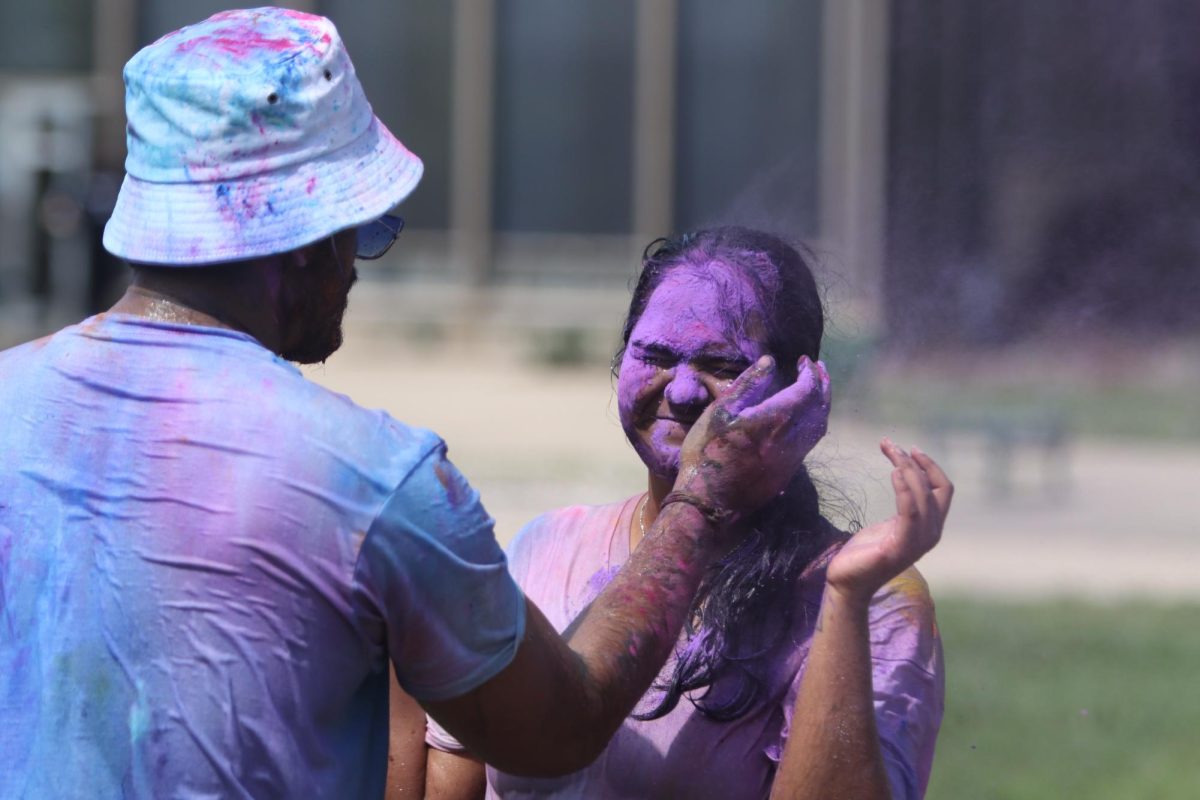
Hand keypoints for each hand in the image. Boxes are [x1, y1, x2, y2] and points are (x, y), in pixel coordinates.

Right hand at [674, 355, 830, 523]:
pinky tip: (806, 416)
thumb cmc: (707, 453)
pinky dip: (816, 421)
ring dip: (822, 403)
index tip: (804, 361)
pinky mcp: (789, 471)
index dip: (810, 372)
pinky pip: (812, 440)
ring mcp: (793, 457)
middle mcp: (792, 438)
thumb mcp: (719, 412)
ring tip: (818, 388)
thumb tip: (769, 362)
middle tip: (819, 368)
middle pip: (819, 407)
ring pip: (820, 425)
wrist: (710, 502)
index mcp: (775, 420)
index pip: (806, 390)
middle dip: (822, 385)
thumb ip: (747, 385)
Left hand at [826, 439, 952, 606]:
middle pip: (934, 487)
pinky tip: (894, 473)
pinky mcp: (899, 547)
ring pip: (923, 496)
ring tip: (890, 452)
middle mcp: (930, 534)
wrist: (849, 582)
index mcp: (930, 527)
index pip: (943, 489)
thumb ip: (905, 508)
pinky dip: (905, 490)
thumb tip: (905, 477)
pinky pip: (910, 513)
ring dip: (907, 469)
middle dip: (914, 462)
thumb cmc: (866, 552)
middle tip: (890, 445)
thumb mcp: (891, 525)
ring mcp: (917, 542)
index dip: (931, 466)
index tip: (910, 448)